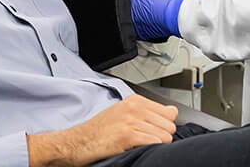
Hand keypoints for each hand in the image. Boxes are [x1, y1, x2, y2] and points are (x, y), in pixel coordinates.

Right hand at [27, 94, 176, 165]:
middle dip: (161, 136)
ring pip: (165, 136)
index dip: (164, 126)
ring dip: (156, 145)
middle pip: (170, 125)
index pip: (169, 112)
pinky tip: (136, 149)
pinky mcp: (128, 135)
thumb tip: (172, 112)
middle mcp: (134, 108)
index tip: (156, 131)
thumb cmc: (97, 131)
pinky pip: (154, 143)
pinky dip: (149, 149)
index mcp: (134, 101)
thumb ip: (147, 111)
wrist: (76, 142)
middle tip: (145, 141)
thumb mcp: (122, 113)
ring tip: (139, 146)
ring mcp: (131, 121)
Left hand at [113, 0, 185, 40]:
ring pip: (133, 20)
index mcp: (125, 12)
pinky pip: (143, 26)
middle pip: (123, 13)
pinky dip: (145, 20)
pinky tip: (152, 13)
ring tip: (146, 6)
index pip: (114, 4)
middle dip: (127, 6)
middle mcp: (130, 24)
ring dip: (137, 14)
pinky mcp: (149, 34)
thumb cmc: (161, 2)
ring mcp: (140, 31)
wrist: (178, 14)